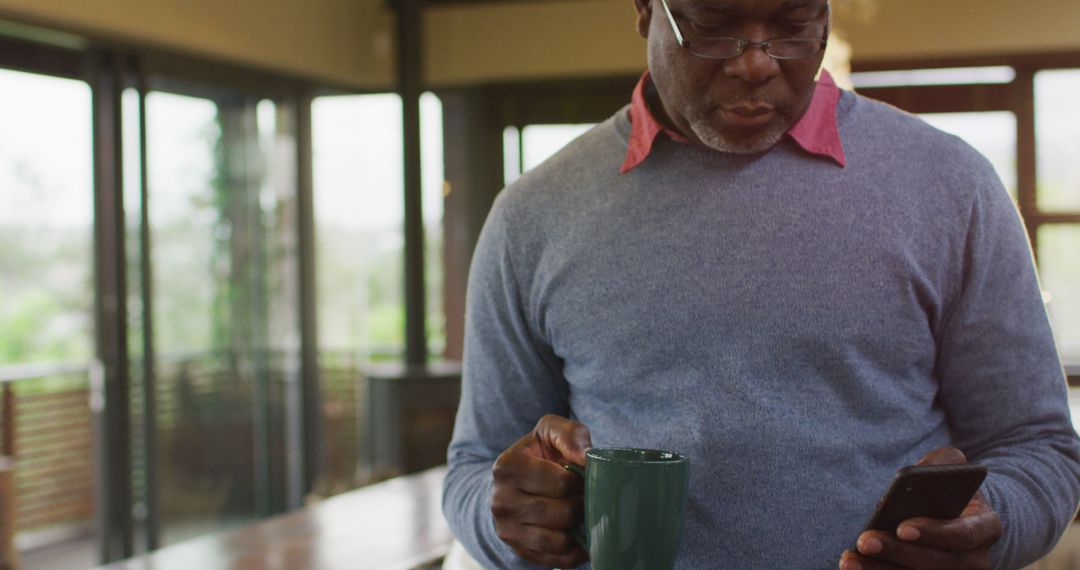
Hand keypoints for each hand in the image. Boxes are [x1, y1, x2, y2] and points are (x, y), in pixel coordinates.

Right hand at [491, 414, 592, 568]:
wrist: (511, 484)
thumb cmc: (537, 455)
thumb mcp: (548, 432)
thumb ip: (569, 434)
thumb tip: (585, 456)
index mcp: (507, 467)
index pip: (561, 483)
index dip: (581, 482)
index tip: (582, 478)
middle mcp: (501, 501)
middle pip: (563, 513)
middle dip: (583, 506)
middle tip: (587, 498)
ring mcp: (507, 529)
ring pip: (559, 540)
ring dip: (579, 530)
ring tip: (582, 515)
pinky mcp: (518, 550)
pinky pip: (556, 559)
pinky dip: (574, 552)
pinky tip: (578, 536)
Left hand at [840, 447, 1002, 569]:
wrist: (955, 515)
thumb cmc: (948, 488)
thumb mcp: (950, 468)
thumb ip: (942, 463)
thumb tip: (917, 474)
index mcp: (986, 527)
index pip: (963, 535)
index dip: (933, 533)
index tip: (901, 527)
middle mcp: (976, 559)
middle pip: (937, 564)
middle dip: (898, 553)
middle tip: (865, 541)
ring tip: (849, 559)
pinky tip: (853, 566)